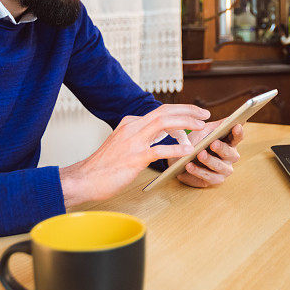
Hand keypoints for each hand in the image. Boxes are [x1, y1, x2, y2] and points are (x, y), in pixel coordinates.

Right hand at [59, 104, 209, 206]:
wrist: (84, 179)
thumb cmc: (104, 166)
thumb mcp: (123, 144)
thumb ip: (141, 138)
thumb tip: (162, 138)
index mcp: (131, 123)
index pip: (160, 111)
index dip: (181, 112)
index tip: (194, 115)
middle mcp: (132, 127)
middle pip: (165, 111)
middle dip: (188, 111)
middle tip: (204, 114)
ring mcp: (133, 141)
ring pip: (164, 123)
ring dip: (186, 123)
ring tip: (201, 127)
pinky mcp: (134, 157)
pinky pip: (160, 149)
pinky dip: (177, 149)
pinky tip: (188, 151)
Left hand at [171, 121, 243, 187]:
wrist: (180, 157)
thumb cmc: (196, 142)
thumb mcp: (204, 131)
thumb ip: (216, 126)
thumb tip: (228, 119)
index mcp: (229, 143)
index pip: (237, 137)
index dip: (238, 132)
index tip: (237, 126)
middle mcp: (230, 157)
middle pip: (230, 153)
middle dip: (222, 148)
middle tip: (213, 143)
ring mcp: (223, 170)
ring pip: (220, 166)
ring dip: (210, 160)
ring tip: (199, 154)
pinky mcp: (214, 180)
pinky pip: (208, 177)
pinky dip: (198, 171)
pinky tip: (190, 165)